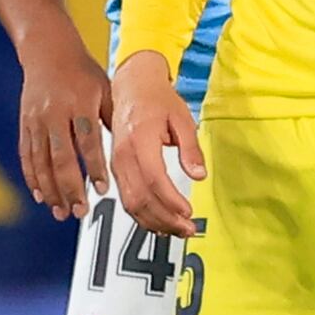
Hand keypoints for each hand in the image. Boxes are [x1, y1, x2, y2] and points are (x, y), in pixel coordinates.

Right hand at [16, 26, 111, 220]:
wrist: (47, 51)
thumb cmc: (82, 72)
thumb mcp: (104, 89)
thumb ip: (112, 119)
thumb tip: (128, 150)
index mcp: (79, 102)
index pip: (88, 140)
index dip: (94, 167)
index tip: (103, 190)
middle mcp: (55, 112)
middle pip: (61, 157)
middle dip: (71, 187)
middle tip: (81, 211)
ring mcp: (36, 120)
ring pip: (41, 162)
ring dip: (51, 190)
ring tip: (61, 211)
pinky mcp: (24, 124)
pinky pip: (27, 156)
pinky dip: (33, 178)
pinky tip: (41, 196)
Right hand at [105, 53, 202, 238]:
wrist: (132, 85)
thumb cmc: (156, 99)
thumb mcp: (182, 118)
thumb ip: (190, 148)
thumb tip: (199, 174)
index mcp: (139, 140)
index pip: (154, 179)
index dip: (171, 201)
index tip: (188, 211)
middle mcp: (122, 154)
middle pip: (140, 197)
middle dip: (165, 218)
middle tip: (188, 228)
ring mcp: (115, 163)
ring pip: (130, 203)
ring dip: (154, 221)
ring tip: (177, 229)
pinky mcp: (115, 168)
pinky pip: (125, 198)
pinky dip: (141, 214)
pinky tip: (158, 220)